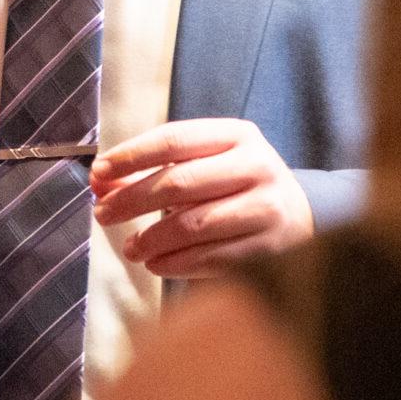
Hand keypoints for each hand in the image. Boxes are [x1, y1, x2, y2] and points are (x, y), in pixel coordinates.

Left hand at [90, 118, 313, 277]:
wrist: (302, 216)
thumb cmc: (238, 185)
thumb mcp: (205, 163)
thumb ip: (153, 169)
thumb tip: (99, 182)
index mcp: (237, 135)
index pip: (173, 140)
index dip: (130, 157)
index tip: (97, 173)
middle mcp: (256, 166)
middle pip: (179, 182)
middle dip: (131, 200)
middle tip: (102, 215)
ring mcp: (266, 208)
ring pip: (194, 225)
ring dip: (152, 239)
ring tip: (130, 248)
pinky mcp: (269, 247)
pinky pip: (211, 259)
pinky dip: (176, 264)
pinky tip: (156, 264)